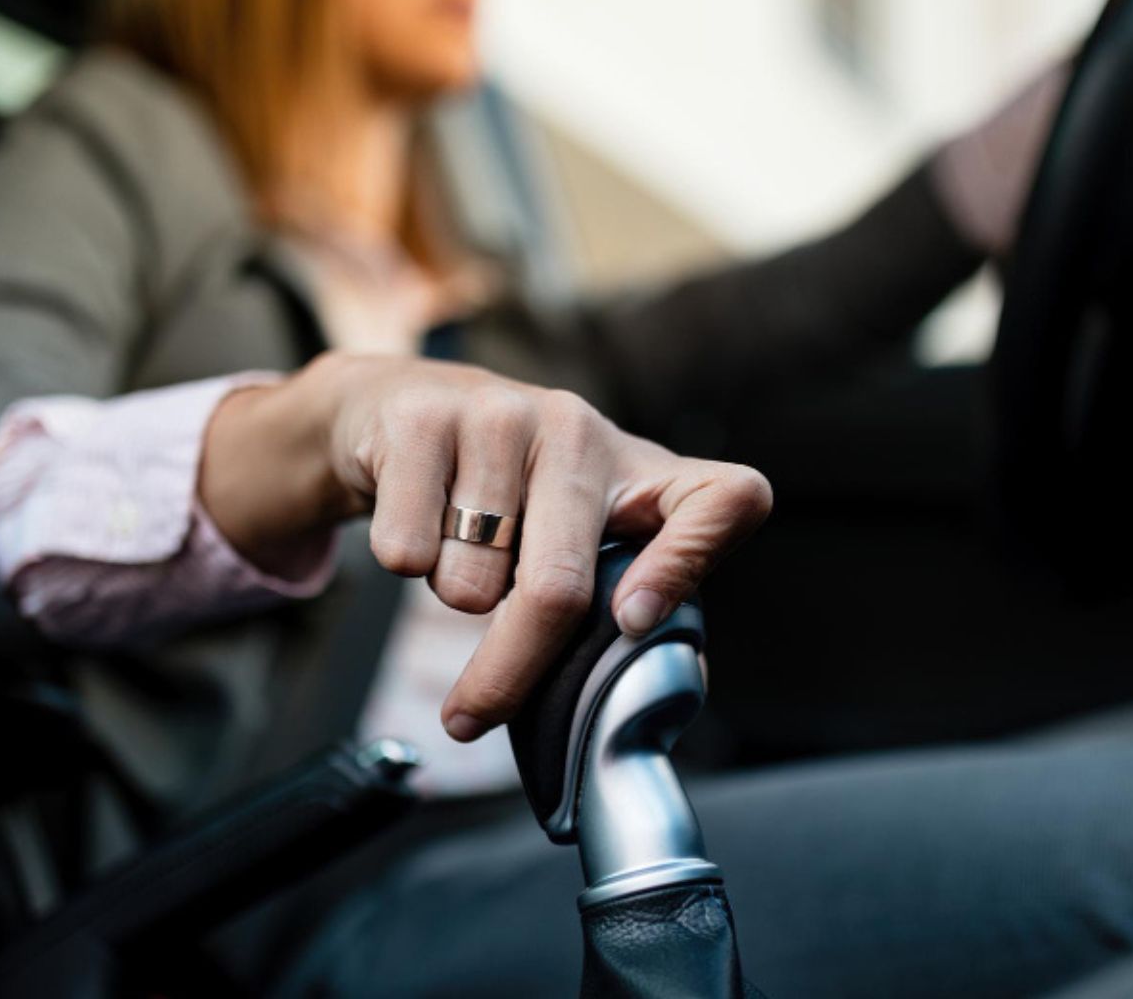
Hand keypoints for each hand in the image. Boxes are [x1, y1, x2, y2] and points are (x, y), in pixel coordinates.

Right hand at [201, 352, 772, 740]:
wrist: (405, 414)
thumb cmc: (515, 501)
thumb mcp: (585, 542)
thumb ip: (627, 611)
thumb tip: (652, 707)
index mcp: (645, 472)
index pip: (727, 499)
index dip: (688, 567)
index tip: (634, 622)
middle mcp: (583, 431)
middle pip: (560, 587)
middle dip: (511, 671)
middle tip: (472, 719)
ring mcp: (504, 415)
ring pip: (471, 580)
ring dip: (455, 596)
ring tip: (464, 554)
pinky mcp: (424, 418)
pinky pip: (407, 551)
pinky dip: (407, 566)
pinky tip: (423, 525)